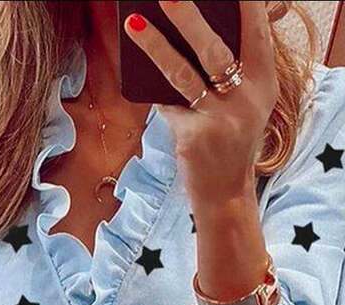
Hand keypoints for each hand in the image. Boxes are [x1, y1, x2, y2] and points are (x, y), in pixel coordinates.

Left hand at [123, 0, 278, 206]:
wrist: (224, 191)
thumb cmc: (230, 142)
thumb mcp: (246, 105)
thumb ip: (233, 74)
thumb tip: (191, 36)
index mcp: (264, 85)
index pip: (256, 34)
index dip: (245, 7)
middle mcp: (246, 99)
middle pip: (215, 49)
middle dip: (189, 18)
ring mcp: (219, 119)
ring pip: (182, 74)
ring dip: (155, 46)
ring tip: (133, 23)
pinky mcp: (194, 137)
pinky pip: (166, 104)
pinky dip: (154, 93)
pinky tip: (140, 78)